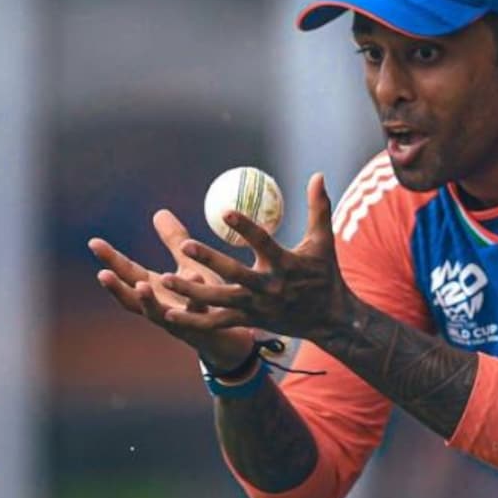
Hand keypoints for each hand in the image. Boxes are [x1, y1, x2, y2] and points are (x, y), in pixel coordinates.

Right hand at [89, 209, 254, 367]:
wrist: (235, 331)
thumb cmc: (208, 297)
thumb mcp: (190, 265)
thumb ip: (175, 242)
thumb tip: (159, 212)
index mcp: (157, 290)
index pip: (128, 273)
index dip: (111, 259)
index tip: (93, 242)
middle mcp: (161, 307)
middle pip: (133, 298)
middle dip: (117, 286)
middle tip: (102, 273)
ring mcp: (179, 322)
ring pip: (158, 314)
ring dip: (148, 302)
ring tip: (141, 287)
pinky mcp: (201, 330)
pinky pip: (197, 319)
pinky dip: (193, 307)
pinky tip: (194, 295)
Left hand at [159, 173, 354, 340]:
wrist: (330, 319)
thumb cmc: (324, 274)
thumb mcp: (322, 241)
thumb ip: (318, 207)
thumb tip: (317, 175)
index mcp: (285, 264)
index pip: (263, 242)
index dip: (245, 227)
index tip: (226, 212)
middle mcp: (269, 286)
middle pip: (235, 273)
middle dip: (210, 260)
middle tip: (185, 246)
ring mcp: (258, 306)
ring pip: (220, 300)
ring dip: (192, 291)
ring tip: (166, 279)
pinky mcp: (250, 321)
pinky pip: (218, 322)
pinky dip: (195, 320)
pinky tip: (170, 313)